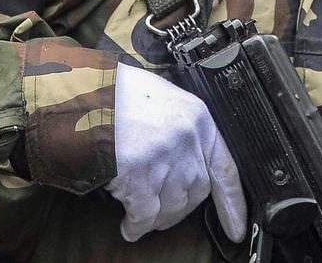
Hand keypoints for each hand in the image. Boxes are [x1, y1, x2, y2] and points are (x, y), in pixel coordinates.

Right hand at [108, 63, 247, 243]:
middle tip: (164, 215)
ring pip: (171, 207)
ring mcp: (164, 158)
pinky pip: (144, 215)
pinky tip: (128, 226)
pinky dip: (136, 226)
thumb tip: (184, 162)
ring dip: (156, 219)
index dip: (233, 202)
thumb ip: (181, 130)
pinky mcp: (139, 176)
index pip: (226, 169)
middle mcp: (187, 139)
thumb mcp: (165, 100)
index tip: (236, 227)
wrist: (85, 94)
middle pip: (196, 191)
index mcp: (198, 119)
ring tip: (141, 218)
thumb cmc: (120, 95)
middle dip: (180, 209)